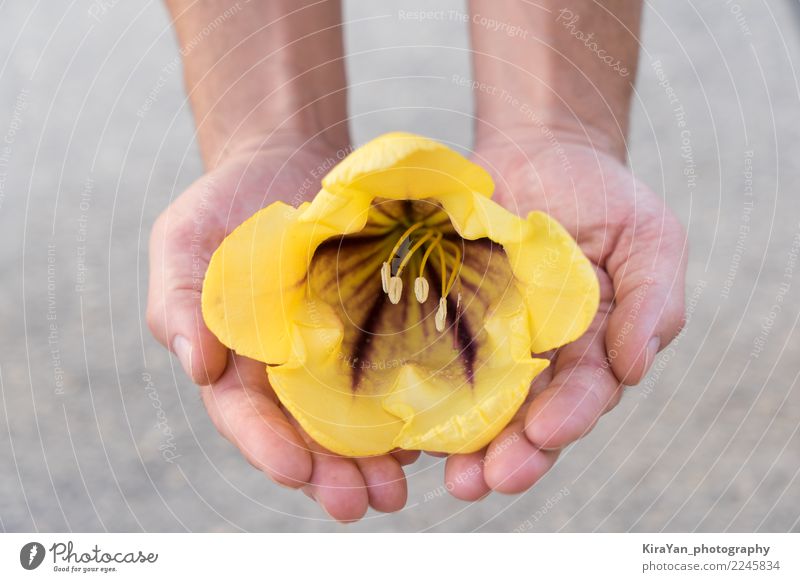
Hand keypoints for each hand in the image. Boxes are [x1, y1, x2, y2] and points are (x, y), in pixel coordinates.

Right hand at [147, 136, 415, 521]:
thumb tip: (197, 366)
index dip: (266, 445)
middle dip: (332, 473)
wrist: (285, 162)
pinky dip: (413, 408)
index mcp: (237, 362)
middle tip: (361, 503)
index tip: (294, 471)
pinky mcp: (380, 329)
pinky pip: (397, 374)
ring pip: (357, 418)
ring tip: (400, 488)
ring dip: (378, 458)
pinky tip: (434, 433)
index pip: (245, 415)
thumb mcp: (185, 242)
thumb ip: (179, 302)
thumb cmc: (224, 206)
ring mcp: (338, 353)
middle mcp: (289, 371)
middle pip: (308, 434)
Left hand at [442, 131, 686, 498]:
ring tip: (451, 475)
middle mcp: (541, 357)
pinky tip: (407, 424)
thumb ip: (652, 302)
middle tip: (484, 481)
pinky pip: (433, 360)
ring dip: (466, 445)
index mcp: (593, 347)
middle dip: (512, 453)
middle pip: (529, 418)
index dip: (567, 417)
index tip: (543, 433)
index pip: (584, 394)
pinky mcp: (447, 319)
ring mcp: (491, 342)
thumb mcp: (648, 238)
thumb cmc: (602, 196)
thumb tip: (635, 368)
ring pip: (480, 405)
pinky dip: (423, 394)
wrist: (539, 149)